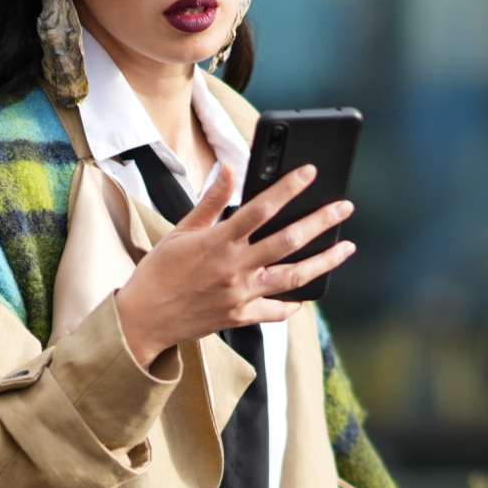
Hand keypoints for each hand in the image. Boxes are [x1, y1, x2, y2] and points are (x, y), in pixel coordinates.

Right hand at [115, 163, 354, 365]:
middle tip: (343, 207)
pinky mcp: (240, 317)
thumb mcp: (180, 231)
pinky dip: (293, 303)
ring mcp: (239, 295)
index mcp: (217, 242)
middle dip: (320, 221)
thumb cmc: (159, 272)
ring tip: (345, 248)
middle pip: (287, 241)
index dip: (287, 188)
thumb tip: (230, 168)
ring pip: (293, 277)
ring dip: (323, 261)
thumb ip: (210, 201)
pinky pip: (276, 311)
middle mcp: (233, 268)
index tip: (309, 172)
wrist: (142, 319)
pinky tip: (307, 292)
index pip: (260, 208)